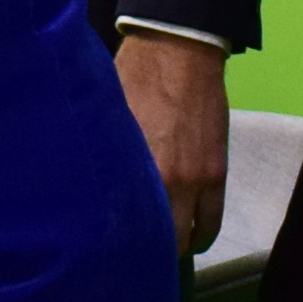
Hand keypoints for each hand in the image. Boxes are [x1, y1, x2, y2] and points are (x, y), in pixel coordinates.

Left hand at [114, 30, 229, 254]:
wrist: (177, 51)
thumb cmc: (131, 79)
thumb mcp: (107, 120)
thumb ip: (105, 157)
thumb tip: (85, 184)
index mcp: (135, 169)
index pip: (131, 227)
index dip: (122, 245)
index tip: (112, 251)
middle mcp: (168, 182)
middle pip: (161, 240)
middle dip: (150, 249)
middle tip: (136, 250)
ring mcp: (197, 180)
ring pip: (191, 235)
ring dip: (179, 244)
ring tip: (166, 246)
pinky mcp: (217, 171)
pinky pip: (214, 218)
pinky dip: (203, 232)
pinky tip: (192, 238)